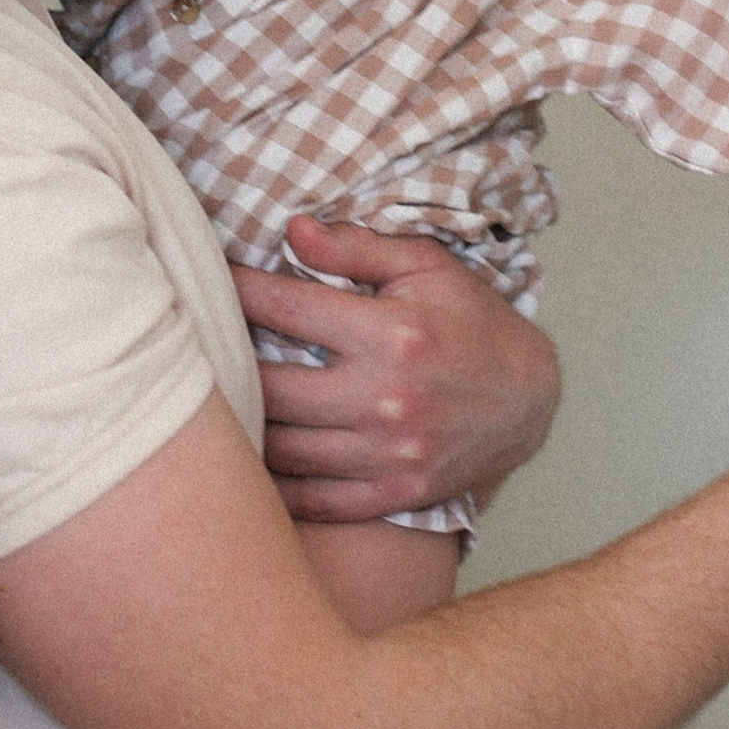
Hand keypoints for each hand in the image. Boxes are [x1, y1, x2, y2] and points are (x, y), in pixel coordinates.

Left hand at [234, 216, 561, 522]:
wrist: (530, 402)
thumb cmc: (472, 324)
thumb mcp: (428, 268)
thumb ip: (357, 248)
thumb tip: (292, 229)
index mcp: (392, 334)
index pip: (283, 307)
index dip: (235, 290)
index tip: (209, 282)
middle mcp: (386, 399)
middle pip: (268, 386)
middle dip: (224, 364)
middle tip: (198, 349)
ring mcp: (388, 455)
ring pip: (280, 447)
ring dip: (241, 425)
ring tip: (214, 403)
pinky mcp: (393, 494)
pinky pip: (310, 499)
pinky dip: (271, 484)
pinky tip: (248, 460)